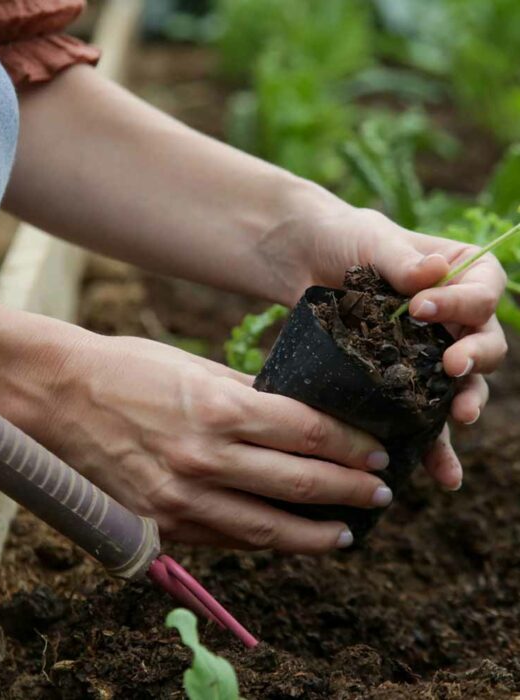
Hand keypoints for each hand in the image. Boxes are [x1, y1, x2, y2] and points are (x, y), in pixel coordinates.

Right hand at [38, 334, 396, 553]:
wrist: (61, 396)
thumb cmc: (130, 370)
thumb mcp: (195, 368)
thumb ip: (249, 395)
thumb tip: (298, 415)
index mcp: (219, 408)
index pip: (308, 432)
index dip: (351, 445)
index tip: (378, 452)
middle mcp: (205, 457)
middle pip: (299, 482)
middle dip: (350, 490)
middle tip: (381, 493)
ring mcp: (181, 497)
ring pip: (268, 528)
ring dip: (317, 534)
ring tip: (348, 532)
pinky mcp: (160, 523)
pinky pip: (226, 539)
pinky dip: (265, 543)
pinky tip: (288, 540)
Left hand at [264, 189, 507, 489]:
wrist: (304, 261)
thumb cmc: (343, 238)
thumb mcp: (371, 239)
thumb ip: (401, 258)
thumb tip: (434, 274)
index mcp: (458, 274)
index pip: (483, 291)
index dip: (463, 303)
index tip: (421, 308)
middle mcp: (453, 317)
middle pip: (484, 343)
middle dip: (475, 358)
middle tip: (452, 366)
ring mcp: (429, 352)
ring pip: (462, 385)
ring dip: (466, 403)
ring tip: (460, 417)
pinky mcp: (401, 381)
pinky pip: (425, 415)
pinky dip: (435, 444)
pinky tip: (441, 474)